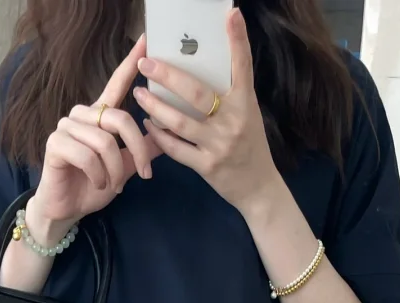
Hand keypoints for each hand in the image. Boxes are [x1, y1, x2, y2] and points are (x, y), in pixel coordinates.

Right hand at [30, 34, 161, 238]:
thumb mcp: (124, 169)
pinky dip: (99, 175)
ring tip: (113, 185)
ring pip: (104, 142)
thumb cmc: (92, 187)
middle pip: (120, 118)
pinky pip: (87, 156)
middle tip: (145, 175)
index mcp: (100, 116)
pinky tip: (97, 184)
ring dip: (115, 170)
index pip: (116, 84)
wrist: (65, 210)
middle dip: (138, 150)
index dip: (130, 63)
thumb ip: (141, 151)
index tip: (147, 41)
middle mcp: (83, 115)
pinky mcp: (55, 143)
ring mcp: (66, 127)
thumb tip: (166, 136)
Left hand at [134, 7, 280, 218]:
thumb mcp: (247, 116)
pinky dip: (159, 136)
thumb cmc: (250, 147)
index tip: (231, 14)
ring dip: (155, 106)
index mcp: (245, 104)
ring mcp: (219, 145)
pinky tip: (148, 125)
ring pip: (179, 121)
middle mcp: (233, 122)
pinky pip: (176, 148)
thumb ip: (229, 96)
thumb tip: (201, 69)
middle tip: (146, 63)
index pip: (243, 66)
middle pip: (196, 93)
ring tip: (139, 93)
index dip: (238, 40)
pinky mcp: (207, 166)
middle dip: (168, 75)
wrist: (259, 189)